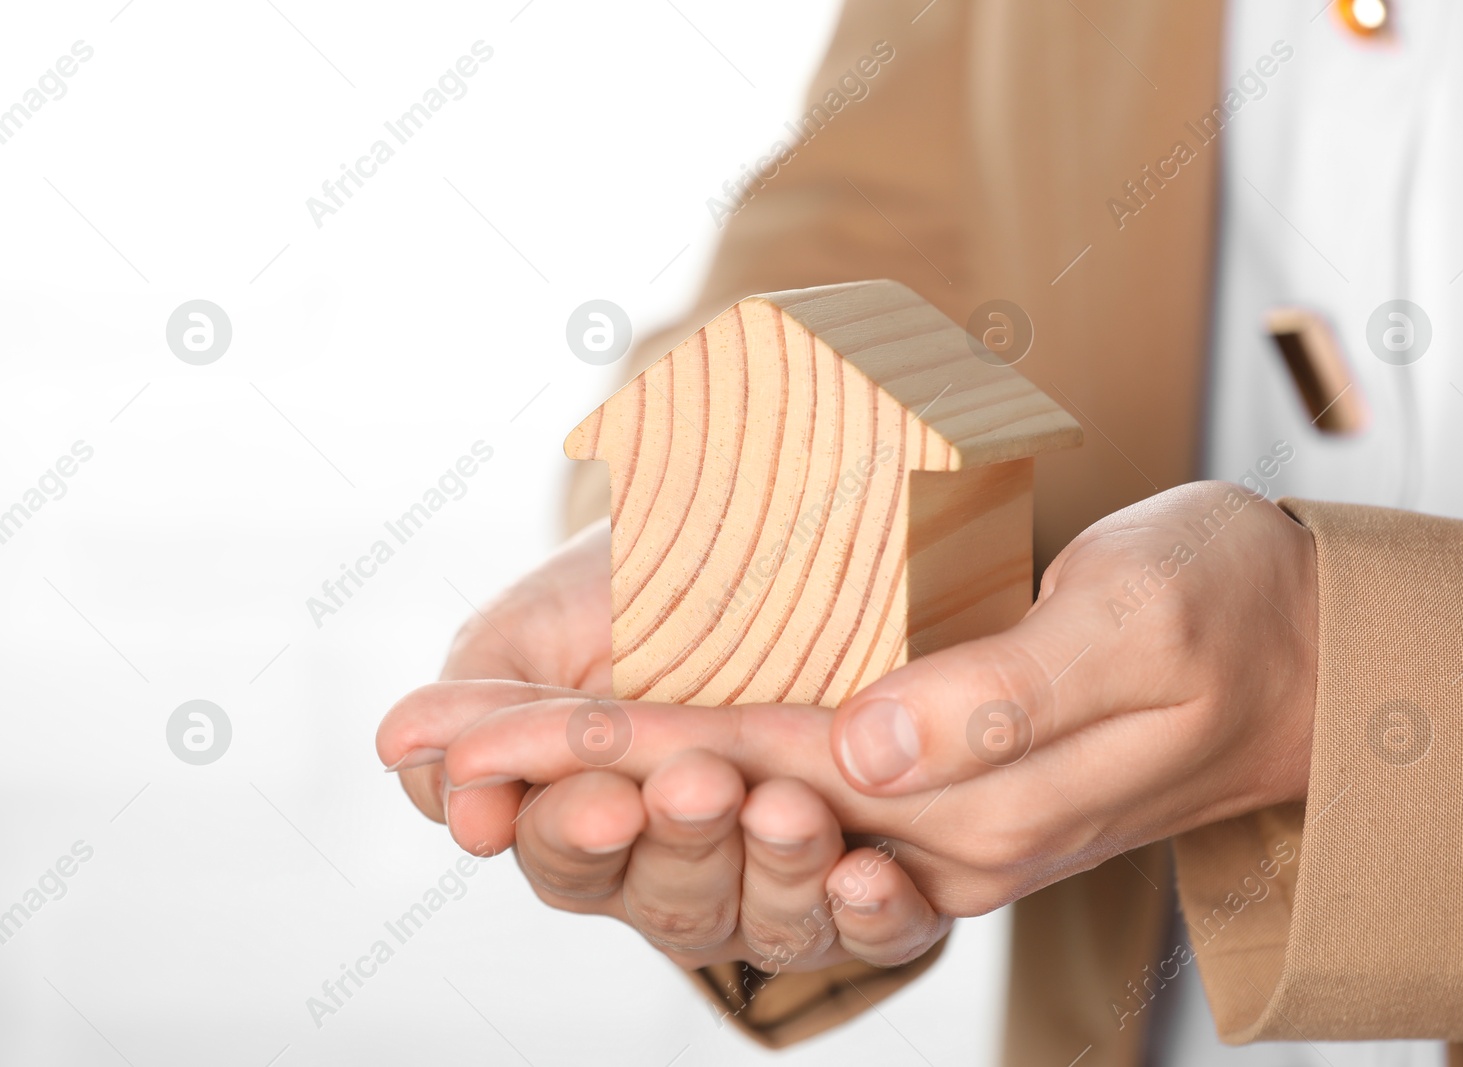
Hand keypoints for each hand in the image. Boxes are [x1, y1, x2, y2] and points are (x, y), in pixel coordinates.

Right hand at [379, 519, 946, 972]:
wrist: (790, 532)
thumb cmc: (643, 582)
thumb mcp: (548, 622)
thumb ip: (480, 696)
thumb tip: (400, 750)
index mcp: (597, 823)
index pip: (569, 856)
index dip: (572, 833)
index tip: (595, 796)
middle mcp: (689, 868)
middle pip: (668, 900)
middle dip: (680, 845)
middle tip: (698, 782)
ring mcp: (787, 880)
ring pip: (769, 924)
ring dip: (776, 873)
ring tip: (787, 807)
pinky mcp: (891, 881)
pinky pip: (884, 932)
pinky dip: (874, 916)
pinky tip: (867, 876)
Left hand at [390, 483, 1317, 916]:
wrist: (1297, 655)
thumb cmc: (1226, 617)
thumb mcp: (1134, 632)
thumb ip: (997, 703)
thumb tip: (858, 755)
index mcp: (966, 805)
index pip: (744, 766)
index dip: (600, 744)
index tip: (472, 735)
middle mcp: (927, 831)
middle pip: (710, 796)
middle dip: (557, 774)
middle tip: (419, 749)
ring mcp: (927, 816)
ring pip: (731, 796)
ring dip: (598, 776)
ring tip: (472, 754)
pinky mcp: (934, 785)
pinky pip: (787, 776)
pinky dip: (685, 754)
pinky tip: (615, 738)